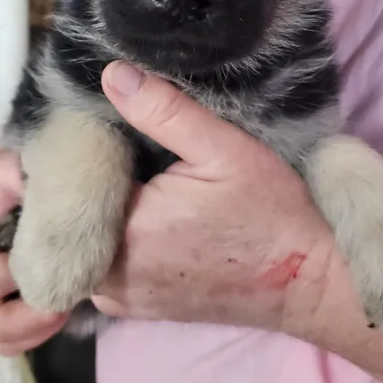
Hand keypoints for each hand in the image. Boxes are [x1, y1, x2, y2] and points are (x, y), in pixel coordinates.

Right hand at [0, 147, 67, 355]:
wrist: (18, 170)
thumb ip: (26, 184)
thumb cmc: (18, 166)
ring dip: (35, 329)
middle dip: (32, 317)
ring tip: (66, 304)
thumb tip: (41, 209)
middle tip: (70, 300)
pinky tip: (58, 308)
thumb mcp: (18, 164)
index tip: (58, 263)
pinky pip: (7, 338)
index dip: (22, 280)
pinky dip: (33, 333)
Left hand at [93, 62, 333, 336]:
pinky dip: (113, 239)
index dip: (86, 151)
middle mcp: (111, 278)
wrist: (309, 281)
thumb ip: (163, 111)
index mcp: (125, 234)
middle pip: (73, 214)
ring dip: (100, 211)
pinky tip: (144, 215)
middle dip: (90, 181)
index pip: (73, 182)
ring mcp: (121, 300)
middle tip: (123, 151)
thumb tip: (111, 74)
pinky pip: (102, 267)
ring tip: (136, 182)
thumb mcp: (224, 149)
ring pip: (84, 241)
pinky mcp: (136, 308)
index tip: (107, 131)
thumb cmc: (272, 214)